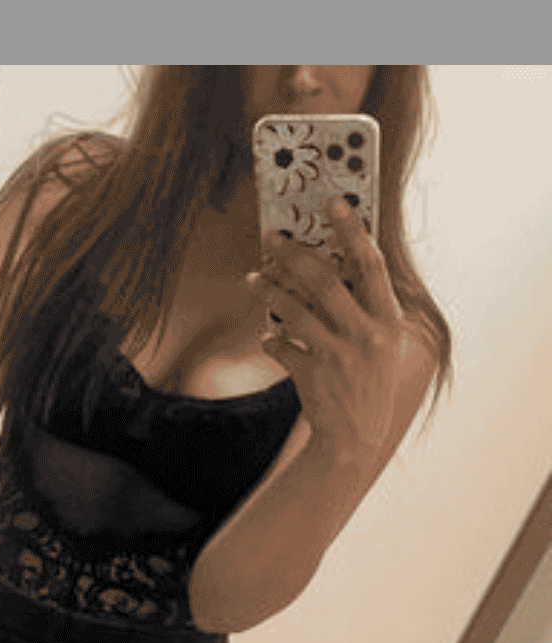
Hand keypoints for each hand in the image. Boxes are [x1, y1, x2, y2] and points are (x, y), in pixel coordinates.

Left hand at [249, 201, 407, 463]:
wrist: (354, 439)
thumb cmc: (366, 383)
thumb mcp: (380, 346)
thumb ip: (364, 308)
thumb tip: (329, 263)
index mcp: (388, 323)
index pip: (372, 266)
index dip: (353, 231)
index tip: (334, 202)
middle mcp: (367, 337)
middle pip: (325, 280)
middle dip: (294, 254)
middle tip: (272, 238)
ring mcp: (340, 357)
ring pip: (294, 309)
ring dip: (269, 289)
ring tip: (253, 278)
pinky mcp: (313, 376)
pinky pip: (280, 344)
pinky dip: (270, 337)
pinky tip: (269, 335)